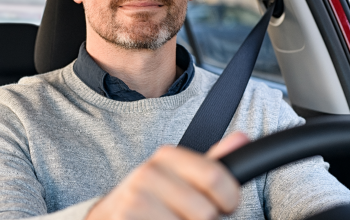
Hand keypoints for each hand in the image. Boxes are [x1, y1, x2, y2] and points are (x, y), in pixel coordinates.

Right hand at [85, 132, 249, 219]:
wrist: (107, 216)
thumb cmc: (153, 199)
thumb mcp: (180, 177)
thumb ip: (212, 163)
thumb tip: (242, 138)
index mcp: (167, 156)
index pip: (216, 177)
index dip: (229, 200)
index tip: (225, 206)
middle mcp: (149, 173)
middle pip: (206, 212)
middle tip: (187, 216)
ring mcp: (136, 200)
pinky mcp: (126, 219)